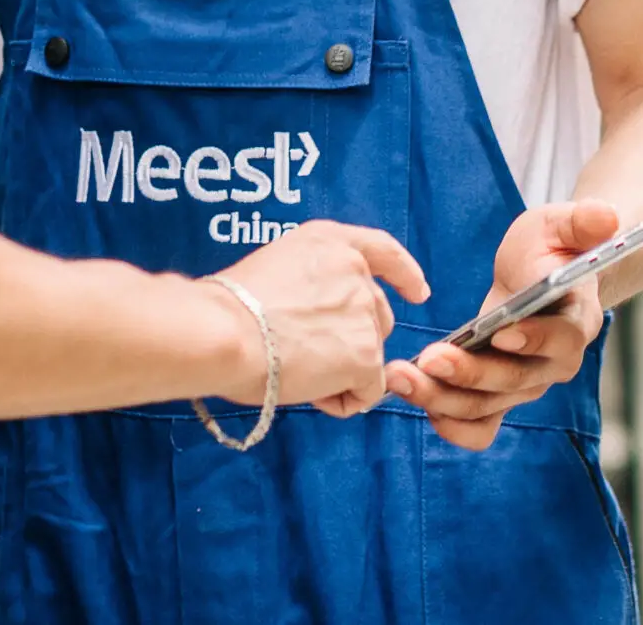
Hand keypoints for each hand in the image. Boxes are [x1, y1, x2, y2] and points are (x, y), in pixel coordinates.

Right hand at [216, 220, 429, 415]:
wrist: (223, 331)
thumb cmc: (228, 308)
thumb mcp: (275, 269)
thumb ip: (309, 285)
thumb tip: (312, 322)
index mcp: (329, 242)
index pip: (382, 250)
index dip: (404, 274)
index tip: (419, 292)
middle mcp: (354, 270)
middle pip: (378, 316)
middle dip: (354, 342)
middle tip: (305, 357)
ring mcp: (364, 312)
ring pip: (369, 357)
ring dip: (341, 372)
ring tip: (295, 370)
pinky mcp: (366, 354)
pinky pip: (366, 391)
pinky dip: (342, 400)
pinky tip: (309, 390)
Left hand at [389, 200, 619, 449]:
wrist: (540, 273)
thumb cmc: (551, 248)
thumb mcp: (562, 224)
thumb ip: (583, 221)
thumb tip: (606, 216)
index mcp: (578, 320)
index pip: (562, 338)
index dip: (534, 339)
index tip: (500, 333)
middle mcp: (555, 363)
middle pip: (515, 380)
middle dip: (470, 374)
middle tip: (428, 358)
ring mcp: (526, 384)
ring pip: (489, 406)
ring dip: (443, 399)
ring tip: (401, 377)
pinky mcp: (499, 395)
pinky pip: (479, 426)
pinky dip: (451, 424)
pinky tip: (418, 402)